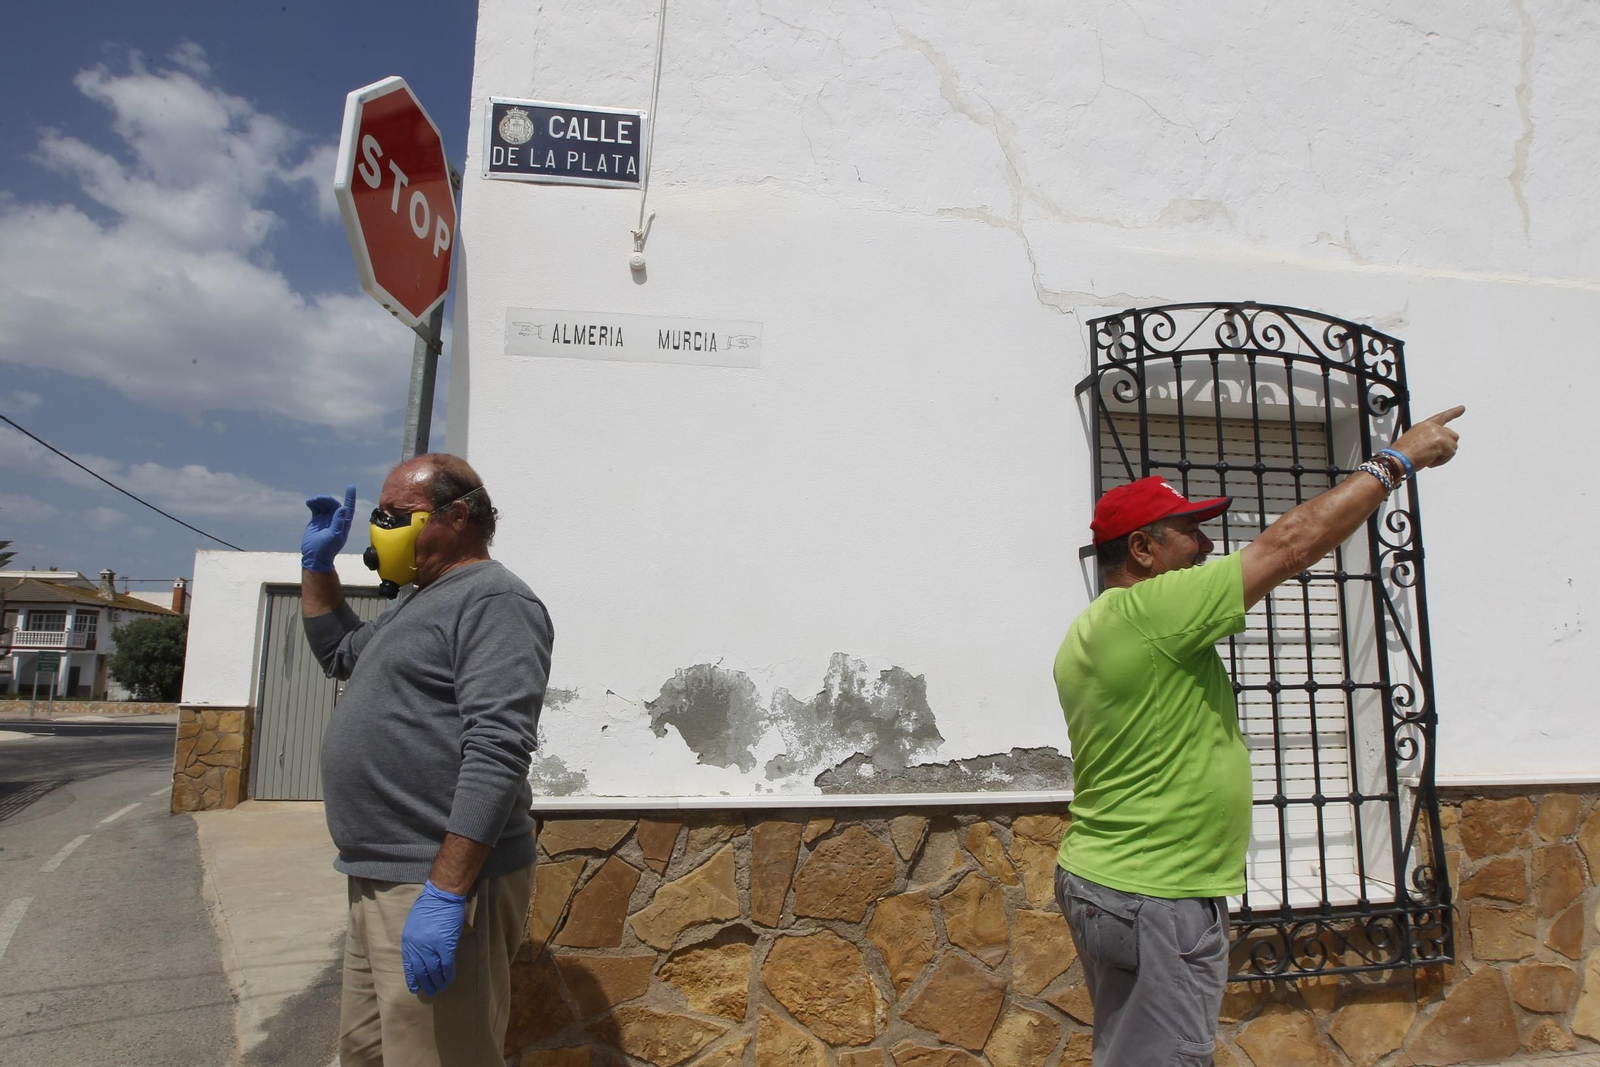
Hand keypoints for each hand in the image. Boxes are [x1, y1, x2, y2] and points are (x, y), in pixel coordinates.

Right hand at [301, 485, 356, 571]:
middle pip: (334, 504)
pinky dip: (314, 504)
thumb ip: (338, 522)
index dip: (350, 497)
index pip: (348, 508)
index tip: (351, 487)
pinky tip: (309, 503)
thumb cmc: (326, 549)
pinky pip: (317, 508)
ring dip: (319, 501)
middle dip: (326, 500)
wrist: (314, 556)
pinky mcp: (317, 520)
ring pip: (325, 505)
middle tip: (316, 500)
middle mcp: (336, 520)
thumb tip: (343, 508)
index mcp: (343, 523)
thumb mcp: (334, 536)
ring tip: (311, 502)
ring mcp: (327, 519)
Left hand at [400, 880, 466, 996]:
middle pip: (421, 971)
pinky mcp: (445, 946)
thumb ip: (415, 940)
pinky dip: (448, 974)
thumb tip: (420, 953)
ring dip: (437, 982)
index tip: (415, 987)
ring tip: (440, 988)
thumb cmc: (428, 906)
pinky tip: (449, 979)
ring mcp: (431, 947)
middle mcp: (417, 947)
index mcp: (408, 942)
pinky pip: (447, 965)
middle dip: (425, 984)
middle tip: (430, 992)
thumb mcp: (413, 924)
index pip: (409, 965)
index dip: (412, 978)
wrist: (441, 896)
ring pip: (433, 971)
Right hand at [1388, 406, 1464, 470]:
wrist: (1397, 458)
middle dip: (1447, 447)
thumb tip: (1437, 449)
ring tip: (1429, 459)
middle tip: (1433, 456)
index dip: (1453, 412)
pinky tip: (1430, 461)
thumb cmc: (1401, 454)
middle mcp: (1432, 427)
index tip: (1462, 408)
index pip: (1441, 417)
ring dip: (1444, 455)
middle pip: (1452, 436)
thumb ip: (1428, 440)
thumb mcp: (1414, 441)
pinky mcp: (1442, 442)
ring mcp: (1438, 433)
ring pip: (1453, 446)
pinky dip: (1443, 460)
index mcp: (1424, 425)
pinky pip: (1451, 453)